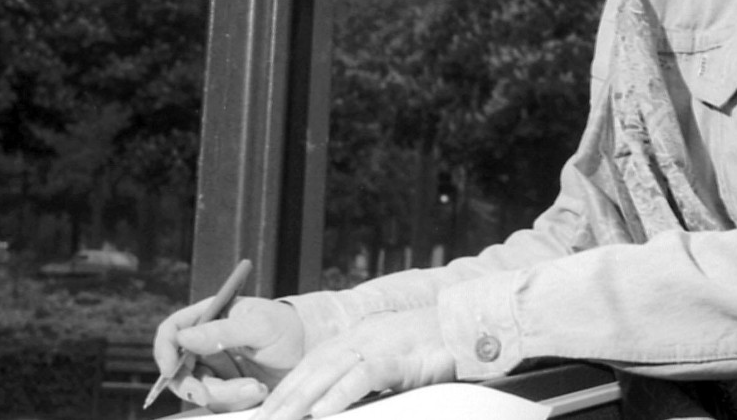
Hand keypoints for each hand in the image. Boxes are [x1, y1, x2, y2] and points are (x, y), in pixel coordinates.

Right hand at [153, 295, 306, 411]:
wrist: (308, 350)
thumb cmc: (285, 327)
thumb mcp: (259, 324)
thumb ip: (222, 331)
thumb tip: (184, 338)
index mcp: (209, 317)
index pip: (172, 330)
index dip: (164, 349)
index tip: (168, 369)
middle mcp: (206, 343)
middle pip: (178, 369)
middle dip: (192, 385)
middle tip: (210, 394)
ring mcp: (215, 368)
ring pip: (199, 390)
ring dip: (225, 394)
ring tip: (255, 387)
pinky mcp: (227, 388)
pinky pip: (220, 402)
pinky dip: (237, 400)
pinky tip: (258, 390)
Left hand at [252, 306, 455, 419]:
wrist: (471, 325)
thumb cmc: (432, 346)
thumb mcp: (390, 361)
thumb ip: (363, 377)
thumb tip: (334, 403)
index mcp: (356, 338)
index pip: (311, 365)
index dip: (286, 388)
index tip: (265, 413)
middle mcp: (362, 338)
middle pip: (313, 369)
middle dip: (283, 397)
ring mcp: (381, 345)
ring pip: (330, 371)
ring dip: (301, 399)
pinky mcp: (403, 358)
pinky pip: (366, 375)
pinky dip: (341, 393)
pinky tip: (323, 411)